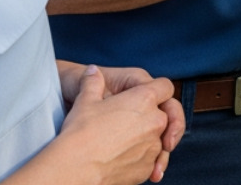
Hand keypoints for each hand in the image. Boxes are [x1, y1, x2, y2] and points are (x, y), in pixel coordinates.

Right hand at [52, 65, 179, 184]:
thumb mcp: (85, 100)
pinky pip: (150, 160)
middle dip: (151, 117)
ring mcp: (152, 147)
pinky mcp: (146, 168)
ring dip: (146, 138)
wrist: (75, 169)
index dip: (158, 90)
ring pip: (158, 139)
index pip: (165, 87)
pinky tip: (122, 156)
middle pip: (164, 115)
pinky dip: (140, 157)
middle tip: (131, 122)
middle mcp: (155, 122)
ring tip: (123, 142)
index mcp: (144, 99)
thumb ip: (93, 82)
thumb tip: (92, 72)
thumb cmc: (80, 133)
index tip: (148, 96)